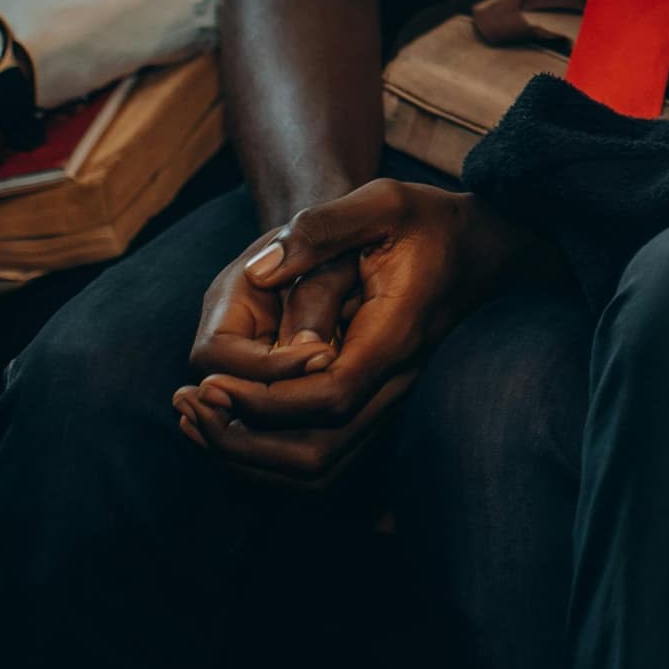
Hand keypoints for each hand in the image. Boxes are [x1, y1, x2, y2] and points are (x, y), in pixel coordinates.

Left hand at [174, 182, 529, 485]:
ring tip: (195, 420)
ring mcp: (386, 399)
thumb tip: (261, 270)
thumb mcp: (382, 201)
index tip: (210, 380)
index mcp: (395, 335)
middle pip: (317, 451)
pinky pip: (320, 454)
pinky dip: (267, 453)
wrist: (478, 248)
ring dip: (248, 457)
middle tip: (190, 406)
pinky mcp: (374, 404)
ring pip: (316, 467)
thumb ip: (323, 228)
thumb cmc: (427, 222)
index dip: (264, 400)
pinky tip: (228, 419)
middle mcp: (394, 381)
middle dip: (242, 441)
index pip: (328, 397)